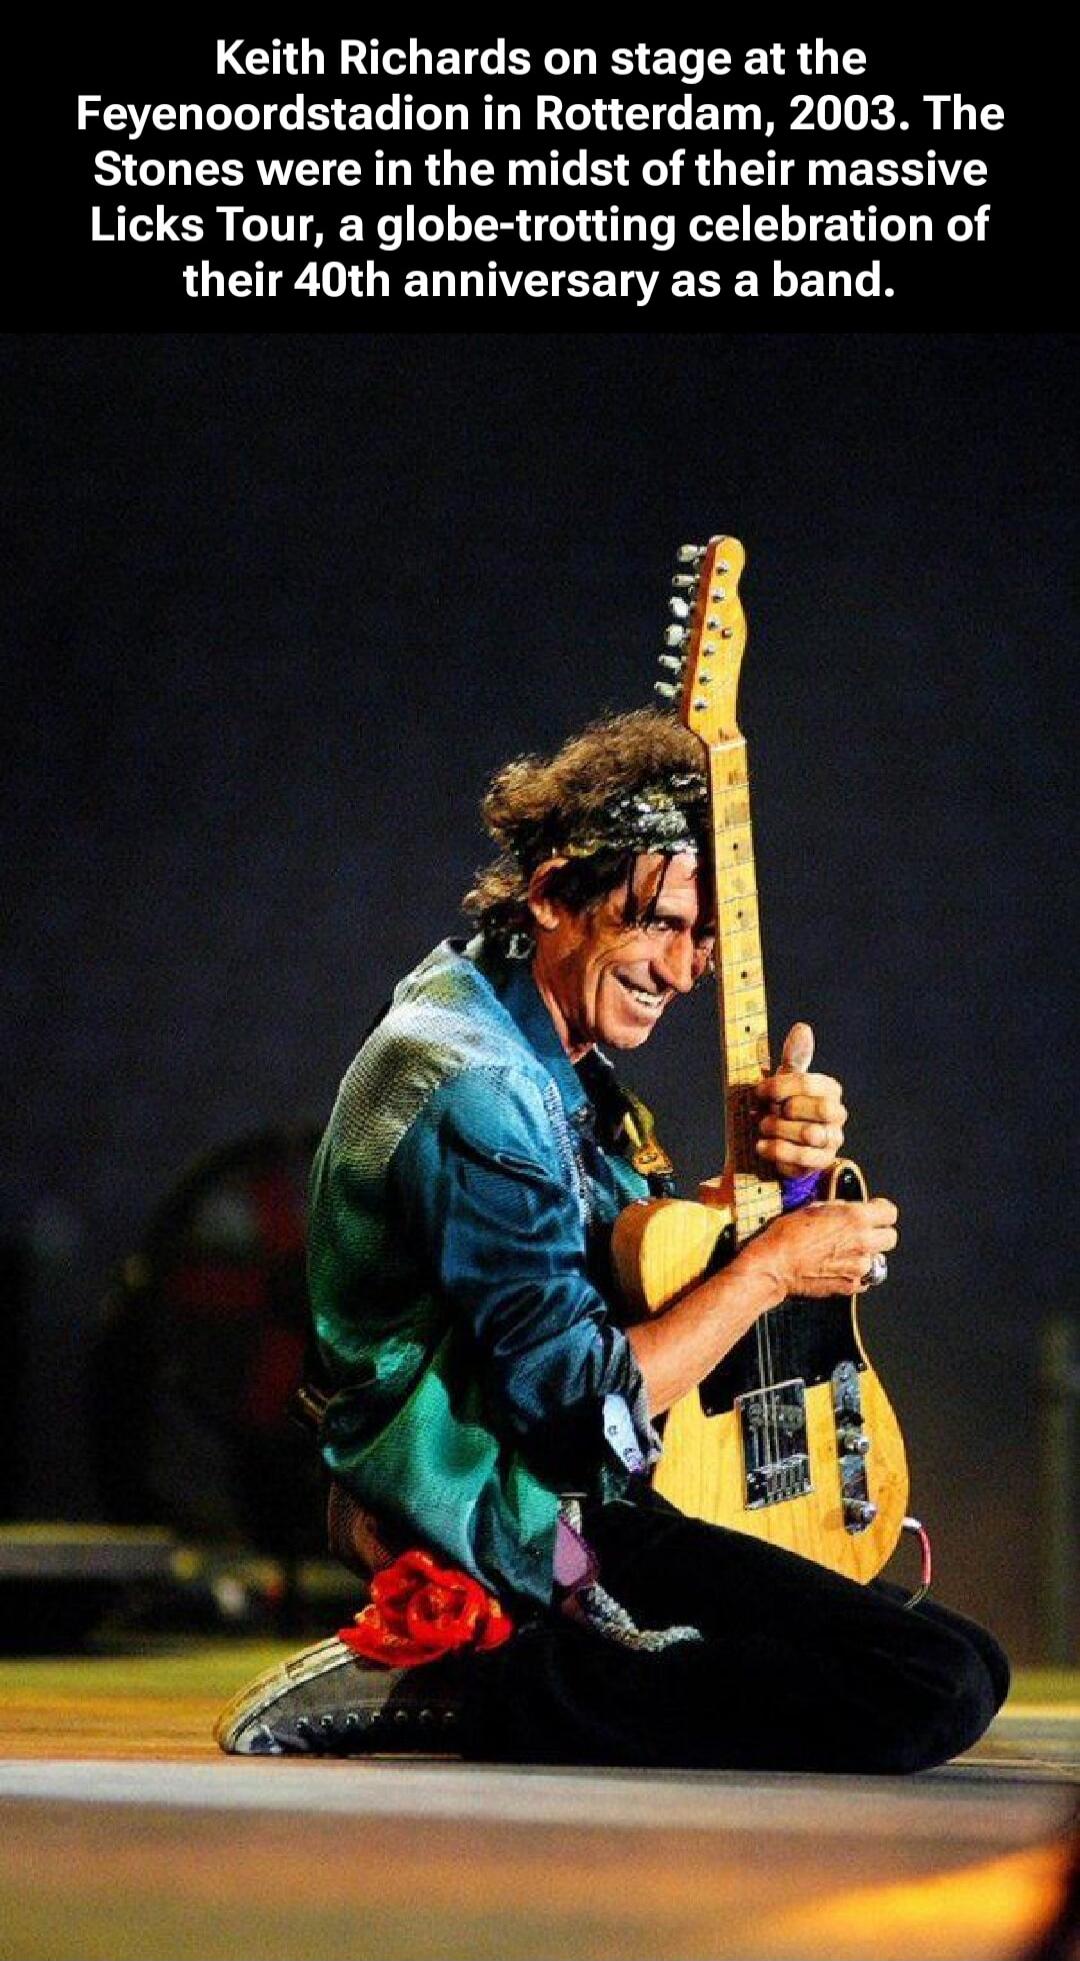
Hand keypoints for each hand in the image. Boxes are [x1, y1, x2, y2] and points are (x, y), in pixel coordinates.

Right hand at [739, 1195, 898, 1298]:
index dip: (880, 1211)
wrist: (774, 1266)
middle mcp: (863, 1243)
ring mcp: (859, 1268)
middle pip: (890, 1237)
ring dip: (865, 1255)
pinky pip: (864, 1278)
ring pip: (877, 1259)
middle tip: (860, 1233)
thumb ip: (840, 1209)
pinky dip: (855, 1273)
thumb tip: (849, 1210)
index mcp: (855, 1218)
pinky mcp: (851, 1286)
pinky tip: (836, 1267)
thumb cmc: (787, 1235)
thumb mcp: (814, 1208)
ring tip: (842, 1253)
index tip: (873, 1213)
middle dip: (878, 1234)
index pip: (889, 1212)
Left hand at [753, 1022, 846, 1177]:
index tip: (759, 1091)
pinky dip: (778, 1152)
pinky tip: (762, 1146)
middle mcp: (837, 1114)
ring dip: (779, 1130)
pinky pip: (803, 1158)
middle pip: (820, 1109)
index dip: (781, 1087)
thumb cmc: (786, 1106)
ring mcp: (832, 1139)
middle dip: (786, 1111)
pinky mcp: (821, 1162)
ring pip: (810, 1134)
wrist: (785, 1143)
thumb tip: (803, 1028)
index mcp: (830, 1089)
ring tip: (763, 1128)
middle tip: (766, 1113)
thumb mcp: (787, 1081)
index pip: (809, 1082)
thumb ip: (794, 1058)